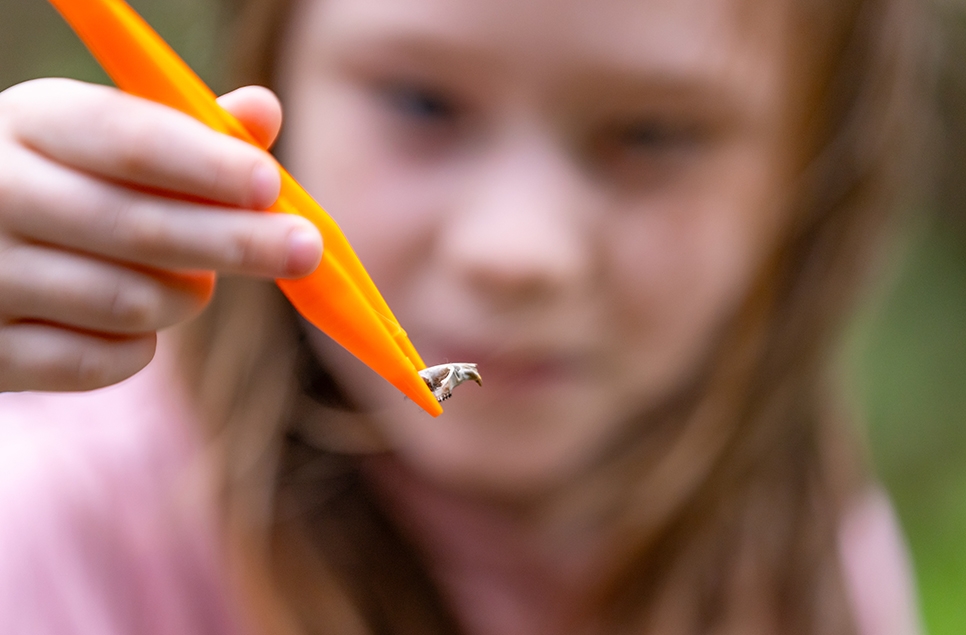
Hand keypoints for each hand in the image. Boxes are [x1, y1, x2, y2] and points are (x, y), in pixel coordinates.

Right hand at [0, 79, 321, 391]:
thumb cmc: (59, 185)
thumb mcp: (99, 141)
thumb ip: (183, 130)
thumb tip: (264, 110)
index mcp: (30, 123)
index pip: (130, 140)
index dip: (210, 166)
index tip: (272, 186)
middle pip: (142, 228)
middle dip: (238, 242)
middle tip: (305, 250)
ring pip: (135, 302)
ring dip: (189, 295)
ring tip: (194, 279)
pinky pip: (103, 362)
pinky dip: (140, 346)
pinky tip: (135, 320)